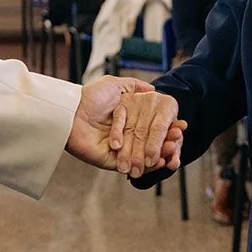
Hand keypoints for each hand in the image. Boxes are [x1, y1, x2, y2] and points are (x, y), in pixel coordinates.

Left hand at [66, 77, 183, 175]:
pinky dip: (148, 166)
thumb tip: (153, 89)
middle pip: (151, 143)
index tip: (179, 125)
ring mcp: (120, 150)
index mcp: (128, 121)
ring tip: (172, 149)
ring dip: (161, 154)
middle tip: (178, 138)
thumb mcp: (115, 85)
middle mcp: (125, 136)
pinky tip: (160, 160)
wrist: (72, 113)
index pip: (152, 128)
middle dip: (167, 142)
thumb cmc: (90, 98)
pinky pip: (134, 166)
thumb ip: (134, 86)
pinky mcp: (113, 162)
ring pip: (145, 156)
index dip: (167, 128)